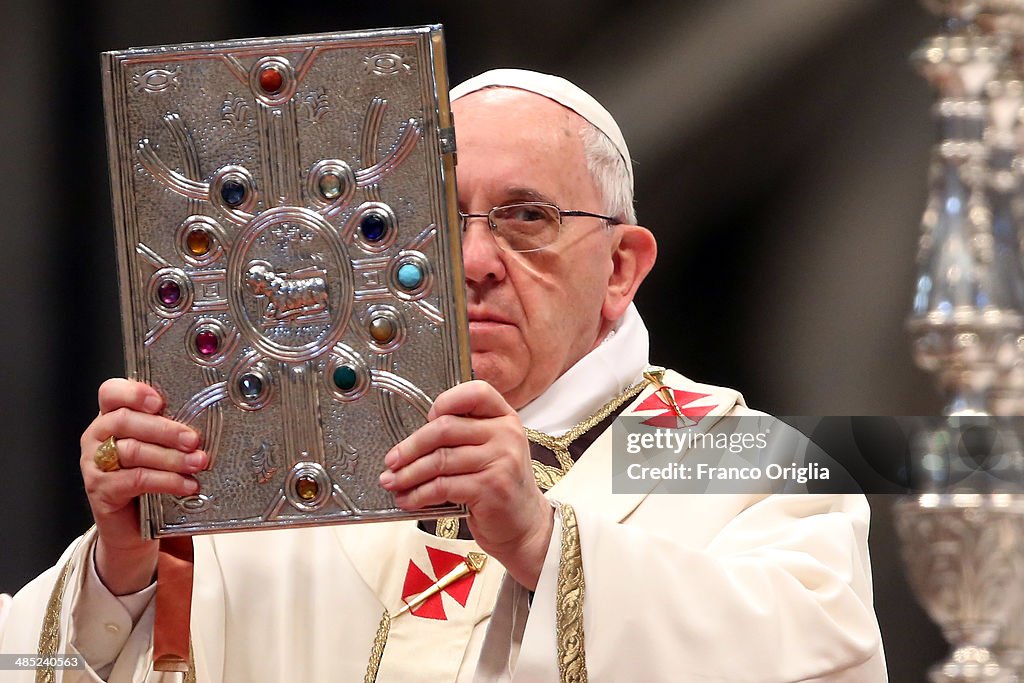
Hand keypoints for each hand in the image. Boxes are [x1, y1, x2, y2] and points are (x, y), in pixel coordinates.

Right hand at [79, 379, 207, 594]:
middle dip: (165, 429)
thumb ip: (169, 431)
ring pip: (132, 451)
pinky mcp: (100, 490)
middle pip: (125, 421)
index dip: (134, 392)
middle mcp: (97, 436)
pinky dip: (166, 481)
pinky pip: (135, 480)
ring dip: (171, 457)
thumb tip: (206, 422)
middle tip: (194, 439)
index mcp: (110, 417)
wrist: (131, 526)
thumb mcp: (159, 448)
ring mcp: (94, 464)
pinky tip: (187, 485)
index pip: (111, 393)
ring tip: (198, 463)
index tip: (160, 402)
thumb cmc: (149, 479)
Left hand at [378, 380, 553, 589]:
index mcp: (505, 418)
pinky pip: (443, 486)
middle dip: (411, 446)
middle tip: (391, 460)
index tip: (424, 420)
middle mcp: (506, 434)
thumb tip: (413, 439)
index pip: (474, 392)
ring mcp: (500, 460)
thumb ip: (465, 436)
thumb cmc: (499, 486)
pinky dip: (419, 494)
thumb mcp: (492, 451)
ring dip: (408, 474)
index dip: (444, 402)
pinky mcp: (490, 487)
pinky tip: (408, 499)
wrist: (525, 525)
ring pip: (439, 460)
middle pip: (445, 428)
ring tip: (392, 482)